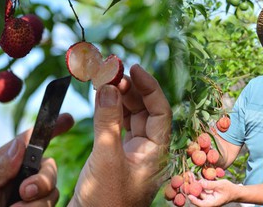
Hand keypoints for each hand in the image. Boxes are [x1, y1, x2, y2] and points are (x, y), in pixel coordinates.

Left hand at [0, 113, 73, 205]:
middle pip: (48, 166)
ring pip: (52, 190)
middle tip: (26, 191)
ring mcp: (28, 197)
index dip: (50, 128)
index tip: (67, 119)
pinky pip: (51, 206)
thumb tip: (20, 144)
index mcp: (2, 164)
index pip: (29, 141)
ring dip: (39, 201)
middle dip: (44, 177)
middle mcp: (19, 178)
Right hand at [69, 64, 171, 206]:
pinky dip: (110, 111)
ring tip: (105, 81)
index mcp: (157, 152)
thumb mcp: (106, 157)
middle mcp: (148, 149)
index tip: (134, 68)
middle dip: (131, 89)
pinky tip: (101, 99)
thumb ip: (108, 121)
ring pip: (131, 117)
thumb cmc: (106, 200)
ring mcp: (133, 152)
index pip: (160, 111)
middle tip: (113, 71)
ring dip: (119, 98)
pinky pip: (117, 126)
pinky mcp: (117, 155)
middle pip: (146, 111)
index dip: (149, 87)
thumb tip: (109, 86)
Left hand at [188, 179, 236, 206]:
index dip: (195, 201)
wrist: (234, 191)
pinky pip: (200, 188)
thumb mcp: (220, 185)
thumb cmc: (229, 189)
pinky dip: (197, 183)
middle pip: (198, 197)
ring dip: (193, 184)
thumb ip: (210, 185)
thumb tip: (201, 183)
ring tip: (189, 176)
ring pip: (198, 191)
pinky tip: (192, 177)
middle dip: (192, 189)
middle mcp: (208, 201)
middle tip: (187, 180)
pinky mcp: (207, 192)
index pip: (202, 204)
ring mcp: (207, 196)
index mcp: (212, 202)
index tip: (189, 196)